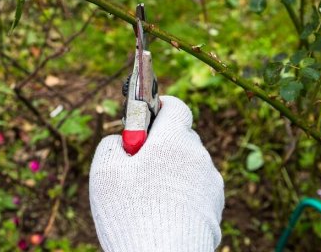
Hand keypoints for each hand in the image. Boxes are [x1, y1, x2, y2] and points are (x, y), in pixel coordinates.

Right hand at [89, 96, 223, 251]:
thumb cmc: (131, 213)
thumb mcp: (104, 171)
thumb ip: (113, 144)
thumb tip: (123, 141)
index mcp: (173, 140)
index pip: (175, 107)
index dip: (159, 108)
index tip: (144, 121)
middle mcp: (198, 156)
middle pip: (181, 137)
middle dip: (161, 145)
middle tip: (137, 166)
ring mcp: (211, 183)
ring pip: (189, 165)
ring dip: (172, 172)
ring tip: (148, 198)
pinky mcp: (215, 207)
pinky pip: (197, 189)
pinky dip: (183, 195)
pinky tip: (164, 213)